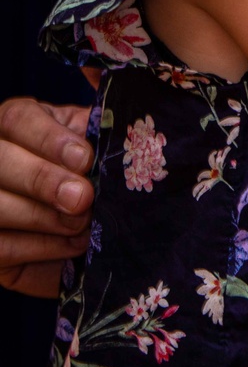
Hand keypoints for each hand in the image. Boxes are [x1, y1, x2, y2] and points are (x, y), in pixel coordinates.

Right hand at [0, 98, 93, 297]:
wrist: (77, 232)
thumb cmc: (86, 176)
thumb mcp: (89, 147)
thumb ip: (95, 134)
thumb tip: (116, 123)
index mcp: (15, 125)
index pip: (18, 119)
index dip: (49, 139)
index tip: (85, 158)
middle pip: (2, 161)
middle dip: (44, 180)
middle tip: (83, 197)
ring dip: (45, 218)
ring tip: (83, 222)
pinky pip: (3, 247)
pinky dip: (43, 247)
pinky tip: (74, 243)